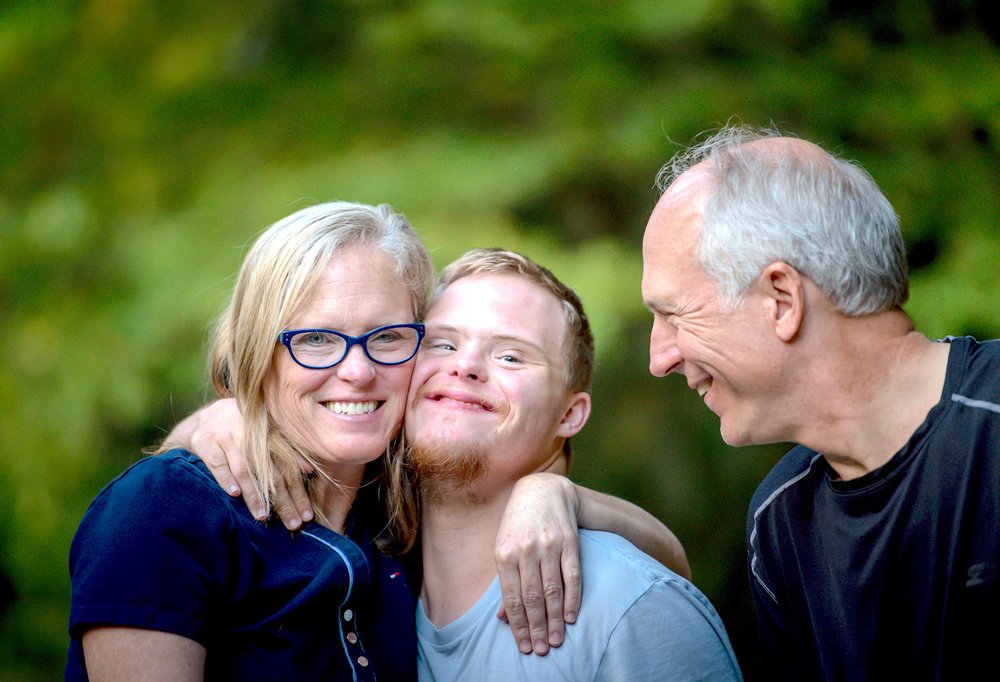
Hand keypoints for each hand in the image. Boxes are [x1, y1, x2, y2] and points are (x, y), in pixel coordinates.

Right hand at [164, 399, 312, 529]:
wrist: (207, 417)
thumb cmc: (244, 431)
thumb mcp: (267, 435)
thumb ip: (288, 451)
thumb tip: (309, 470)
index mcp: (270, 435)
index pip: (289, 468)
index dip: (299, 492)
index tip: (307, 515)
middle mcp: (251, 436)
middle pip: (270, 473)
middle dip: (283, 501)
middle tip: (292, 524)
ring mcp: (228, 438)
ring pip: (244, 470)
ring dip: (254, 494)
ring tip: (263, 516)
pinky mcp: (206, 443)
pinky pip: (218, 464)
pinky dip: (226, 479)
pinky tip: (234, 495)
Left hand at [494, 473, 581, 655]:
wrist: (542, 490)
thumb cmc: (518, 525)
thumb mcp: (503, 548)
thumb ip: (505, 583)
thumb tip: (502, 618)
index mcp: (504, 553)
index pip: (512, 598)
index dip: (518, 625)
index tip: (525, 646)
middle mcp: (526, 550)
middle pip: (533, 598)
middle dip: (537, 627)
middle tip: (542, 649)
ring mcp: (549, 546)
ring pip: (553, 590)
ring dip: (555, 619)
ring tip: (557, 640)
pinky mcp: (569, 542)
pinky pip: (572, 575)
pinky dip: (573, 598)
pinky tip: (572, 617)